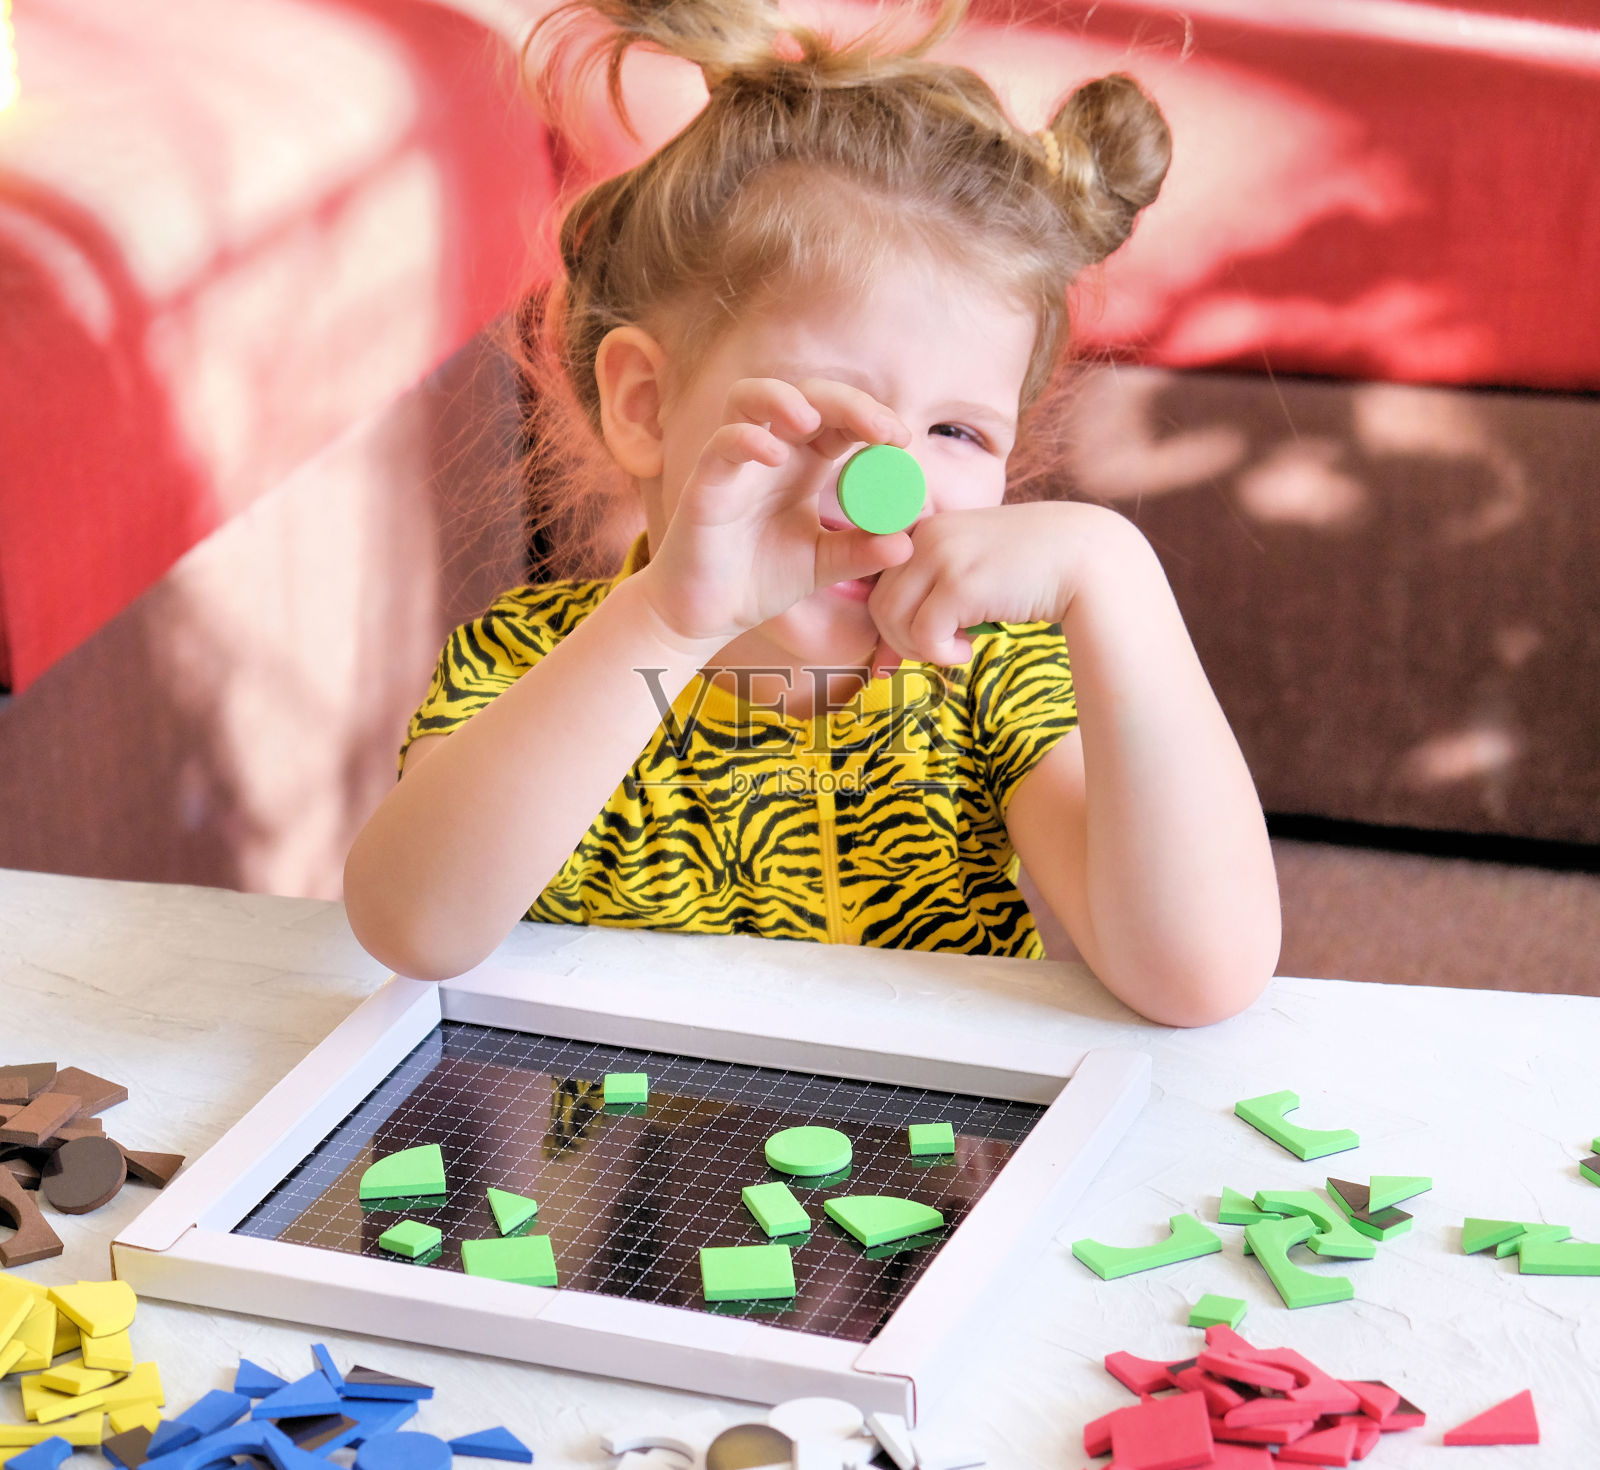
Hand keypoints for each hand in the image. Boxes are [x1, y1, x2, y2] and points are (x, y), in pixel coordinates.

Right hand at [632, 377, 915, 646]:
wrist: (707, 614)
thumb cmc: (760, 580)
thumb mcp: (822, 566)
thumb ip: (861, 552)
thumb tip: (906, 542)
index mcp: (805, 464)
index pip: (840, 419)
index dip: (871, 417)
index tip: (902, 441)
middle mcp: (772, 452)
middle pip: (806, 395)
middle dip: (846, 402)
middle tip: (880, 430)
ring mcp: (735, 461)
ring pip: (750, 397)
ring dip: (784, 397)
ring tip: (812, 420)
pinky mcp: (705, 482)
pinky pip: (722, 444)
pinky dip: (747, 439)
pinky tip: (775, 457)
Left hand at [865, 500, 1125, 669]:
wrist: (1092, 560)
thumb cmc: (1037, 571)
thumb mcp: (977, 566)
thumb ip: (938, 589)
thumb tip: (890, 648)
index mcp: (929, 527)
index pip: (882, 581)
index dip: (893, 618)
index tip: (915, 642)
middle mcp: (928, 535)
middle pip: (879, 603)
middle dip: (902, 639)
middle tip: (941, 649)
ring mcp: (942, 555)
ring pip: (891, 620)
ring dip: (919, 648)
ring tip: (956, 649)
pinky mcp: (959, 584)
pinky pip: (922, 635)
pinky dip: (940, 654)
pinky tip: (968, 650)